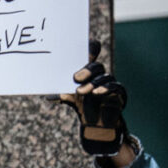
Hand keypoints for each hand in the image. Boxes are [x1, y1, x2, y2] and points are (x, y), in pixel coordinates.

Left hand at [51, 40, 128, 155]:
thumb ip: (62, 94)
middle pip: (96, 66)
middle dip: (86, 70)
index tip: (89, 44)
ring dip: (92, 84)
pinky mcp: (119, 93)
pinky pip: (115, 87)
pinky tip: (97, 93)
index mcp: (87, 70)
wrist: (96, 123)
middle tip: (75, 78)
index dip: (91, 47)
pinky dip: (106, 88)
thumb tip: (49, 97)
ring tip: (80, 91)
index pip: (91, 53)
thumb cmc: (82, 104)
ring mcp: (109, 82)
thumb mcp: (70, 98)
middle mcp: (99, 74)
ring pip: (104, 77)